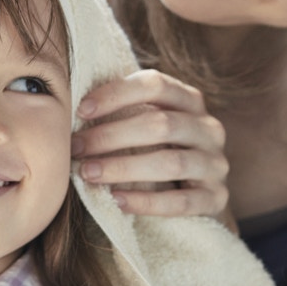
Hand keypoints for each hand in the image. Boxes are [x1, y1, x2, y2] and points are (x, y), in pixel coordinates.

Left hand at [71, 70, 230, 222]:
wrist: (197, 192)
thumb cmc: (157, 150)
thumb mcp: (146, 123)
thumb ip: (122, 111)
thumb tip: (70, 104)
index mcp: (190, 100)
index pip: (156, 84)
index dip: (116, 94)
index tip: (81, 110)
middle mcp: (209, 128)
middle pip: (161, 125)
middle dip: (111, 136)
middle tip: (76, 148)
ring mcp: (216, 164)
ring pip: (172, 163)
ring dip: (124, 168)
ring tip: (88, 173)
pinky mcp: (216, 198)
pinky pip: (182, 202)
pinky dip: (146, 201)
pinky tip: (117, 201)